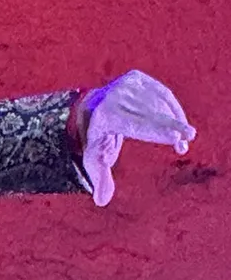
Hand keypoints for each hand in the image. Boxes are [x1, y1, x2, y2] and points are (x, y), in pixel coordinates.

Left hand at [79, 70, 194, 207]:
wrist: (89, 111)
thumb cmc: (96, 141)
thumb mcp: (95, 162)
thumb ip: (101, 180)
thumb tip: (101, 201)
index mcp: (106, 117)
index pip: (137, 125)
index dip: (158, 132)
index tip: (176, 137)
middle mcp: (115, 97)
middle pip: (150, 113)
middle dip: (172, 125)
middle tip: (189, 137)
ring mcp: (126, 84)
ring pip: (158, 102)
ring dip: (174, 121)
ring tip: (184, 141)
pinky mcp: (136, 77)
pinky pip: (160, 93)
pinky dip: (172, 108)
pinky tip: (179, 124)